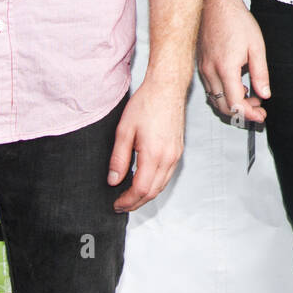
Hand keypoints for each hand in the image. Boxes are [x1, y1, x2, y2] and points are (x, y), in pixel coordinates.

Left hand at [109, 81, 185, 211]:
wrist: (167, 87)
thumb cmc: (147, 103)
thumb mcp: (124, 130)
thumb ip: (118, 158)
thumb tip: (113, 180)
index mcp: (154, 154)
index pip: (140, 189)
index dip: (127, 201)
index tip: (116, 204)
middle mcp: (168, 157)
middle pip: (153, 192)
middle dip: (136, 203)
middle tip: (121, 205)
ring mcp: (176, 154)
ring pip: (162, 185)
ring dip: (146, 195)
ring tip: (130, 196)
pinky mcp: (178, 150)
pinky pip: (167, 175)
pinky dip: (155, 184)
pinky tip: (145, 181)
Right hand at [197, 0, 268, 125]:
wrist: (216, 3)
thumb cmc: (236, 20)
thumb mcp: (256, 46)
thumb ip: (260, 73)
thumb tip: (264, 94)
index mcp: (226, 68)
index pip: (235, 103)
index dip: (249, 114)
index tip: (261, 115)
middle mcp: (210, 71)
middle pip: (223, 106)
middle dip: (242, 113)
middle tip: (258, 110)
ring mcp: (203, 68)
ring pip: (215, 99)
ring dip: (232, 104)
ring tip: (250, 98)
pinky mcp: (201, 64)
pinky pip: (210, 88)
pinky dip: (223, 94)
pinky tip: (236, 86)